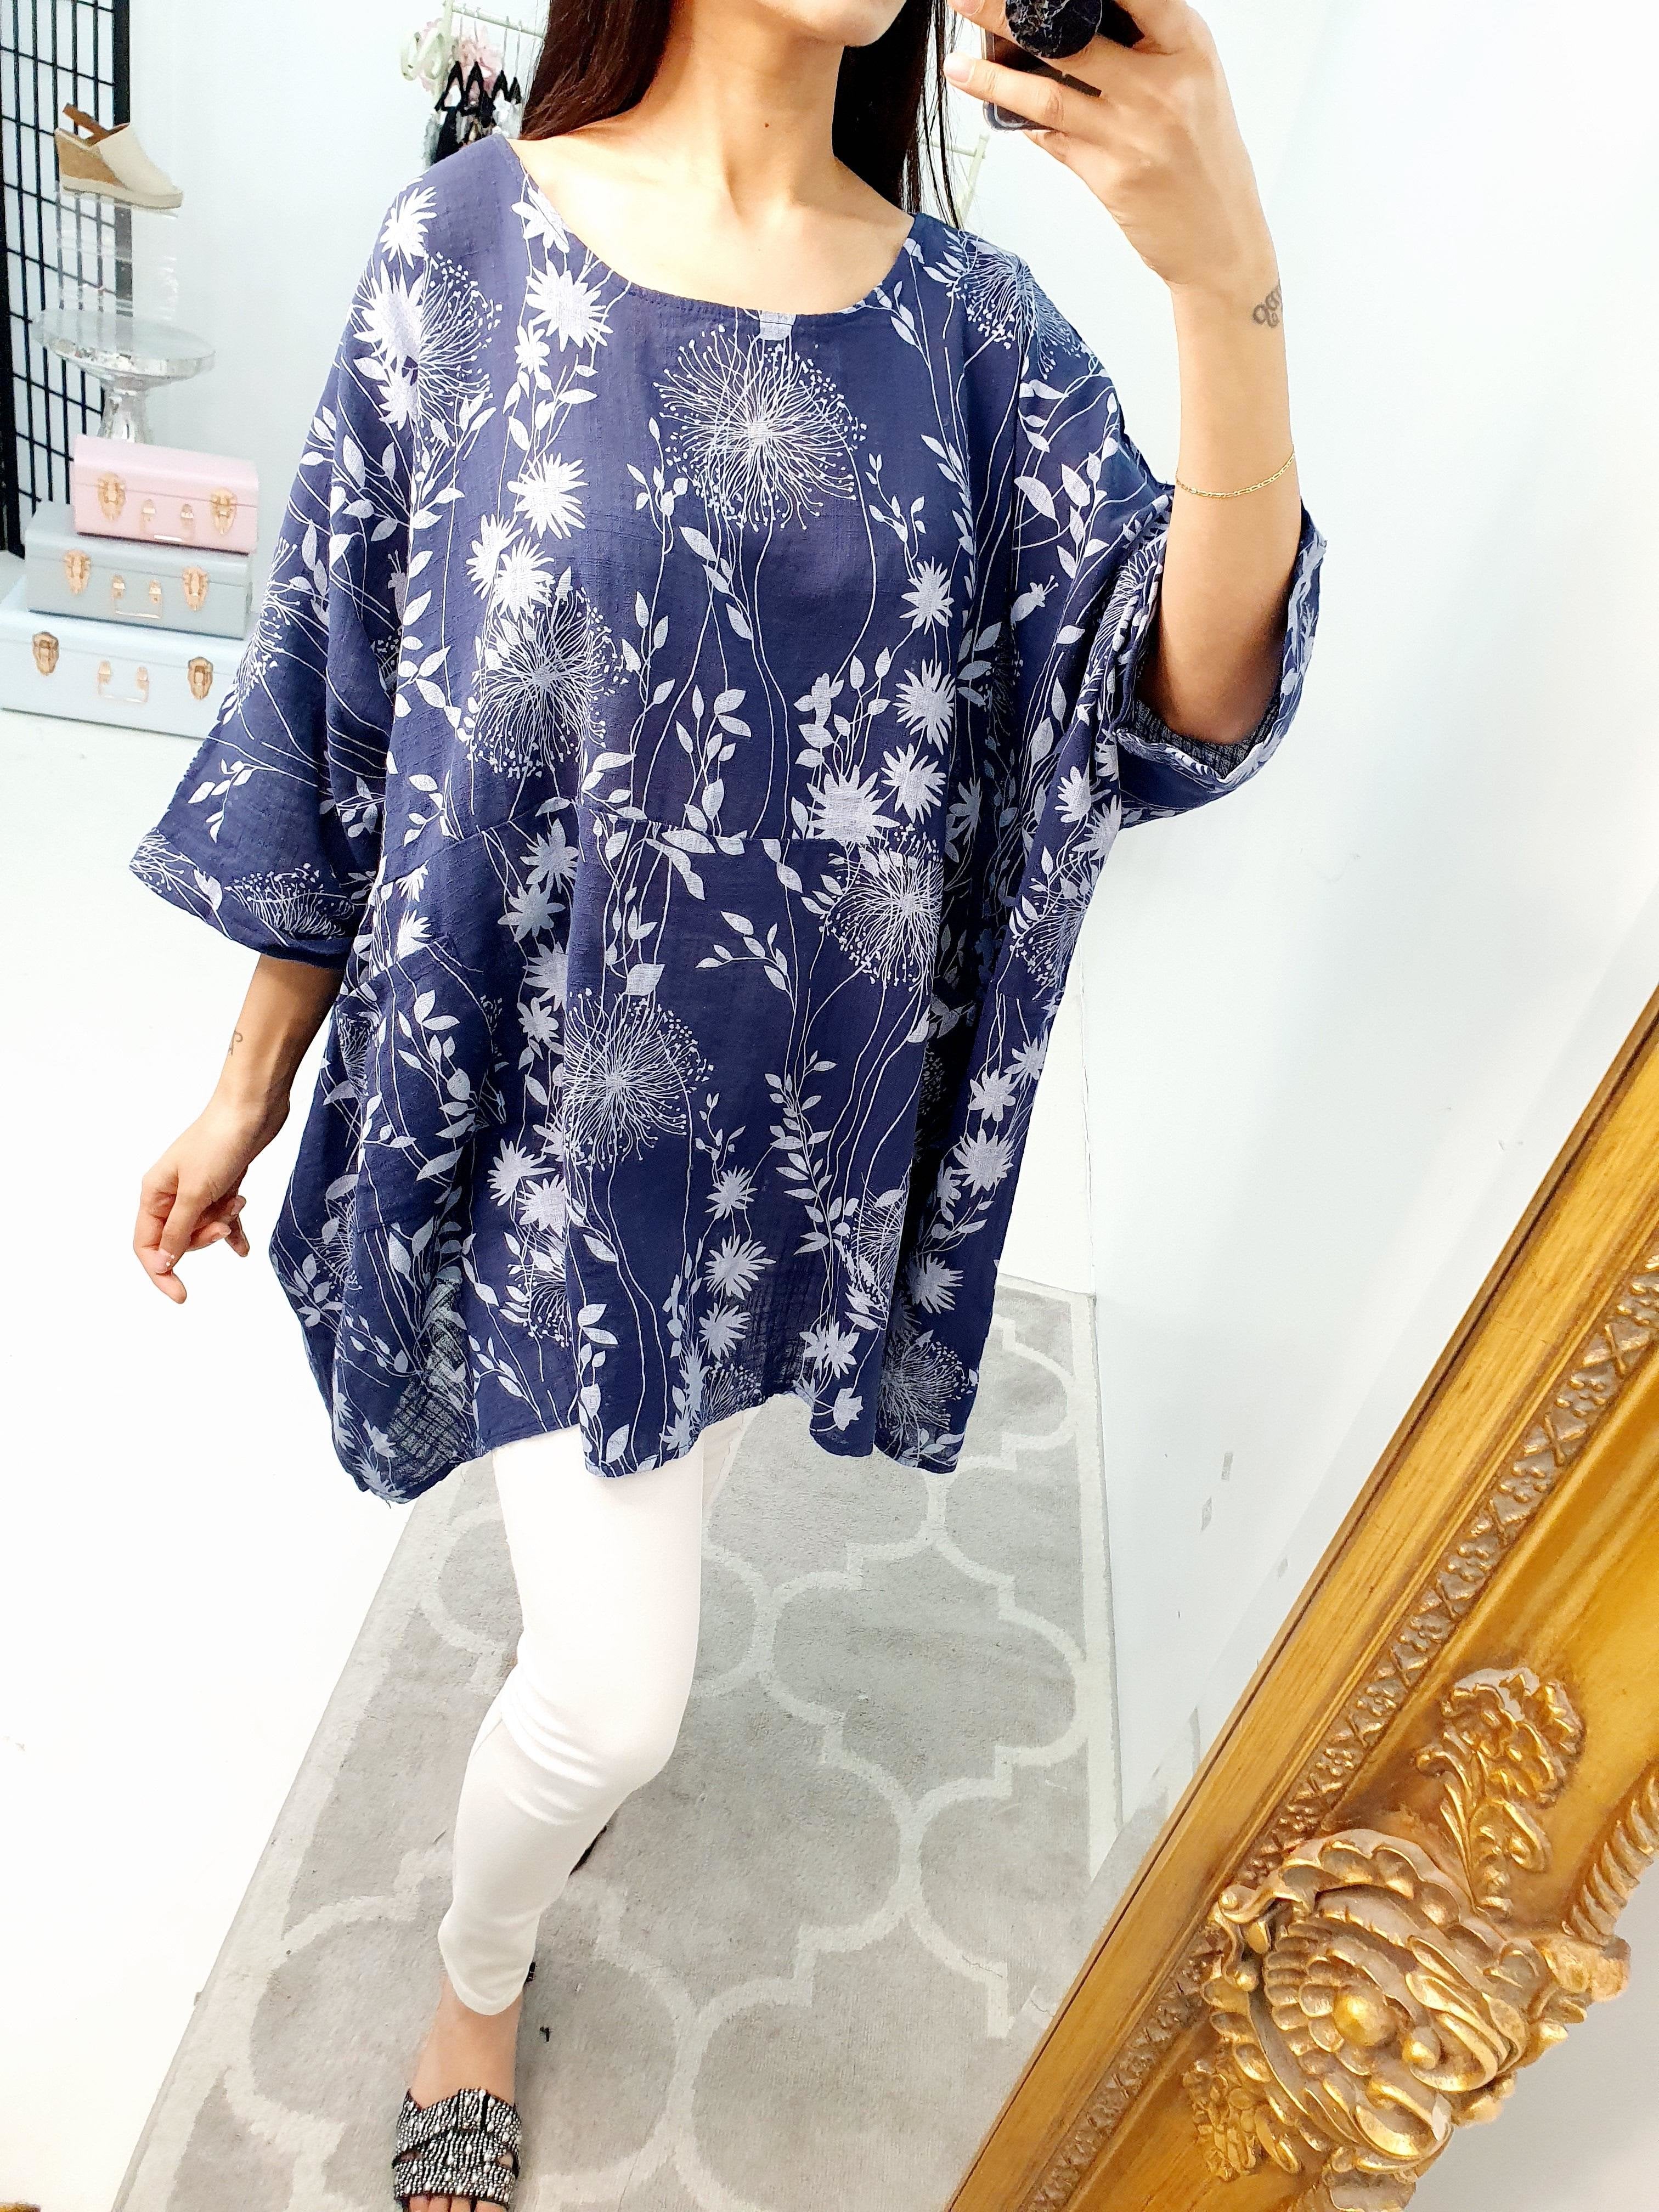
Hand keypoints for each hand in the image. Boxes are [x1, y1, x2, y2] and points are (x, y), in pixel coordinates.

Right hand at [134, 1094, 287, 1303]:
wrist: (252, 1109)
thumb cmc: (219, 1144)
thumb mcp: (196, 1193)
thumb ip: (178, 1230)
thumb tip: (162, 1262)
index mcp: (154, 1193)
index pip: (146, 1244)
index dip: (160, 1271)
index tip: (181, 1295)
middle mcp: (171, 1193)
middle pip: (177, 1238)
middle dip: (201, 1240)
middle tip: (222, 1223)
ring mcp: (197, 1189)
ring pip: (202, 1228)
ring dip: (221, 1226)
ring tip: (237, 1205)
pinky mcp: (221, 1184)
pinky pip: (222, 1218)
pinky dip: (233, 1230)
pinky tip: (244, 1249)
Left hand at [942, 0, 1278, 305]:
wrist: (1222, 242)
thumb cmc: (1206, 160)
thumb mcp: (1195, 86)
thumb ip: (1148, 51)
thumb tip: (1073, 28)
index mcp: (1189, 48)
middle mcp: (1161, 86)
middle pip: (1071, 37)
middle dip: (1009, 14)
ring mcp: (1132, 133)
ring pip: (1046, 95)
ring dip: (993, 79)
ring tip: (956, 65)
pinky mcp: (1108, 176)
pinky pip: (1051, 140)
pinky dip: (1021, 123)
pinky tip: (993, 109)